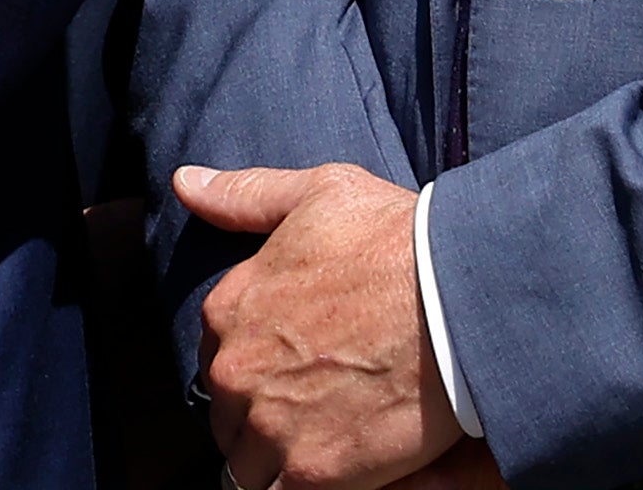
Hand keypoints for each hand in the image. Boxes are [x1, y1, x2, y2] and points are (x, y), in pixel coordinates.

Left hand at [171, 163, 454, 489]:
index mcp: (229, 309)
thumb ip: (244, 196)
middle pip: (228, 419)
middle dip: (258, 423)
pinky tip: (334, 474)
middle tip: (309, 417)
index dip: (251, 370)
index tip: (287, 373)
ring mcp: (269, 425)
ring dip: (275, 465)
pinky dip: (297, 489)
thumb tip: (184, 183)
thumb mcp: (316, 193)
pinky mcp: (312, 473)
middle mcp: (235, 370)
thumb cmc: (394, 240)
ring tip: (320, 451)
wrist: (457, 298)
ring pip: (248, 467)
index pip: (215, 358)